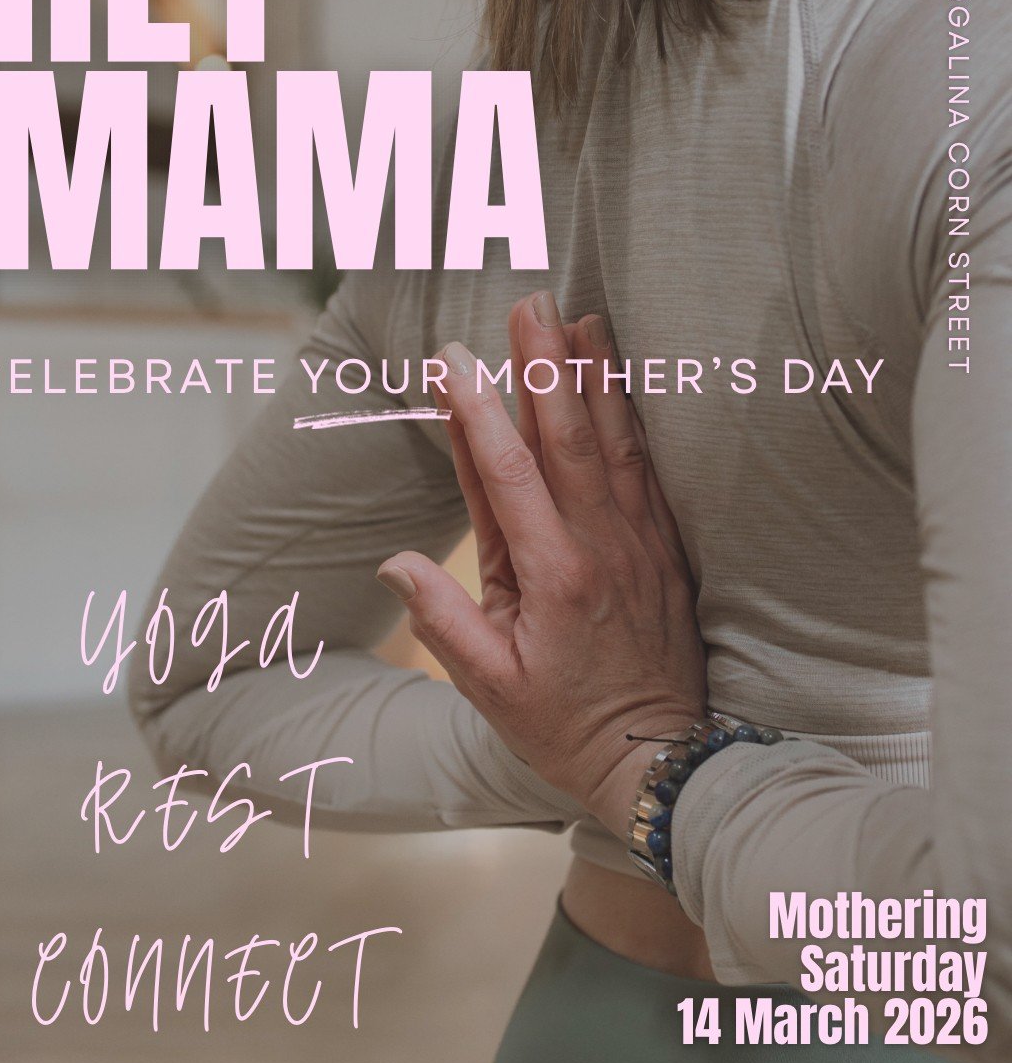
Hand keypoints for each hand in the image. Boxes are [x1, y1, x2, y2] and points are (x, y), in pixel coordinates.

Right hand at [377, 291, 706, 838]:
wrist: (661, 760)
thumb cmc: (565, 727)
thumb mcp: (488, 686)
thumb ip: (441, 618)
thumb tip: (396, 561)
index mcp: (551, 575)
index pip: (504, 473)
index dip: (475, 410)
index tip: (451, 359)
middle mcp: (599, 546)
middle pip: (566, 437)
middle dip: (544, 365)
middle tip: (529, 302)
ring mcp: (640, 544)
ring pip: (615, 443)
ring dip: (595, 377)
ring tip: (579, 320)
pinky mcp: (666, 551)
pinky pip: (649, 471)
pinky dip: (635, 420)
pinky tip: (625, 385)